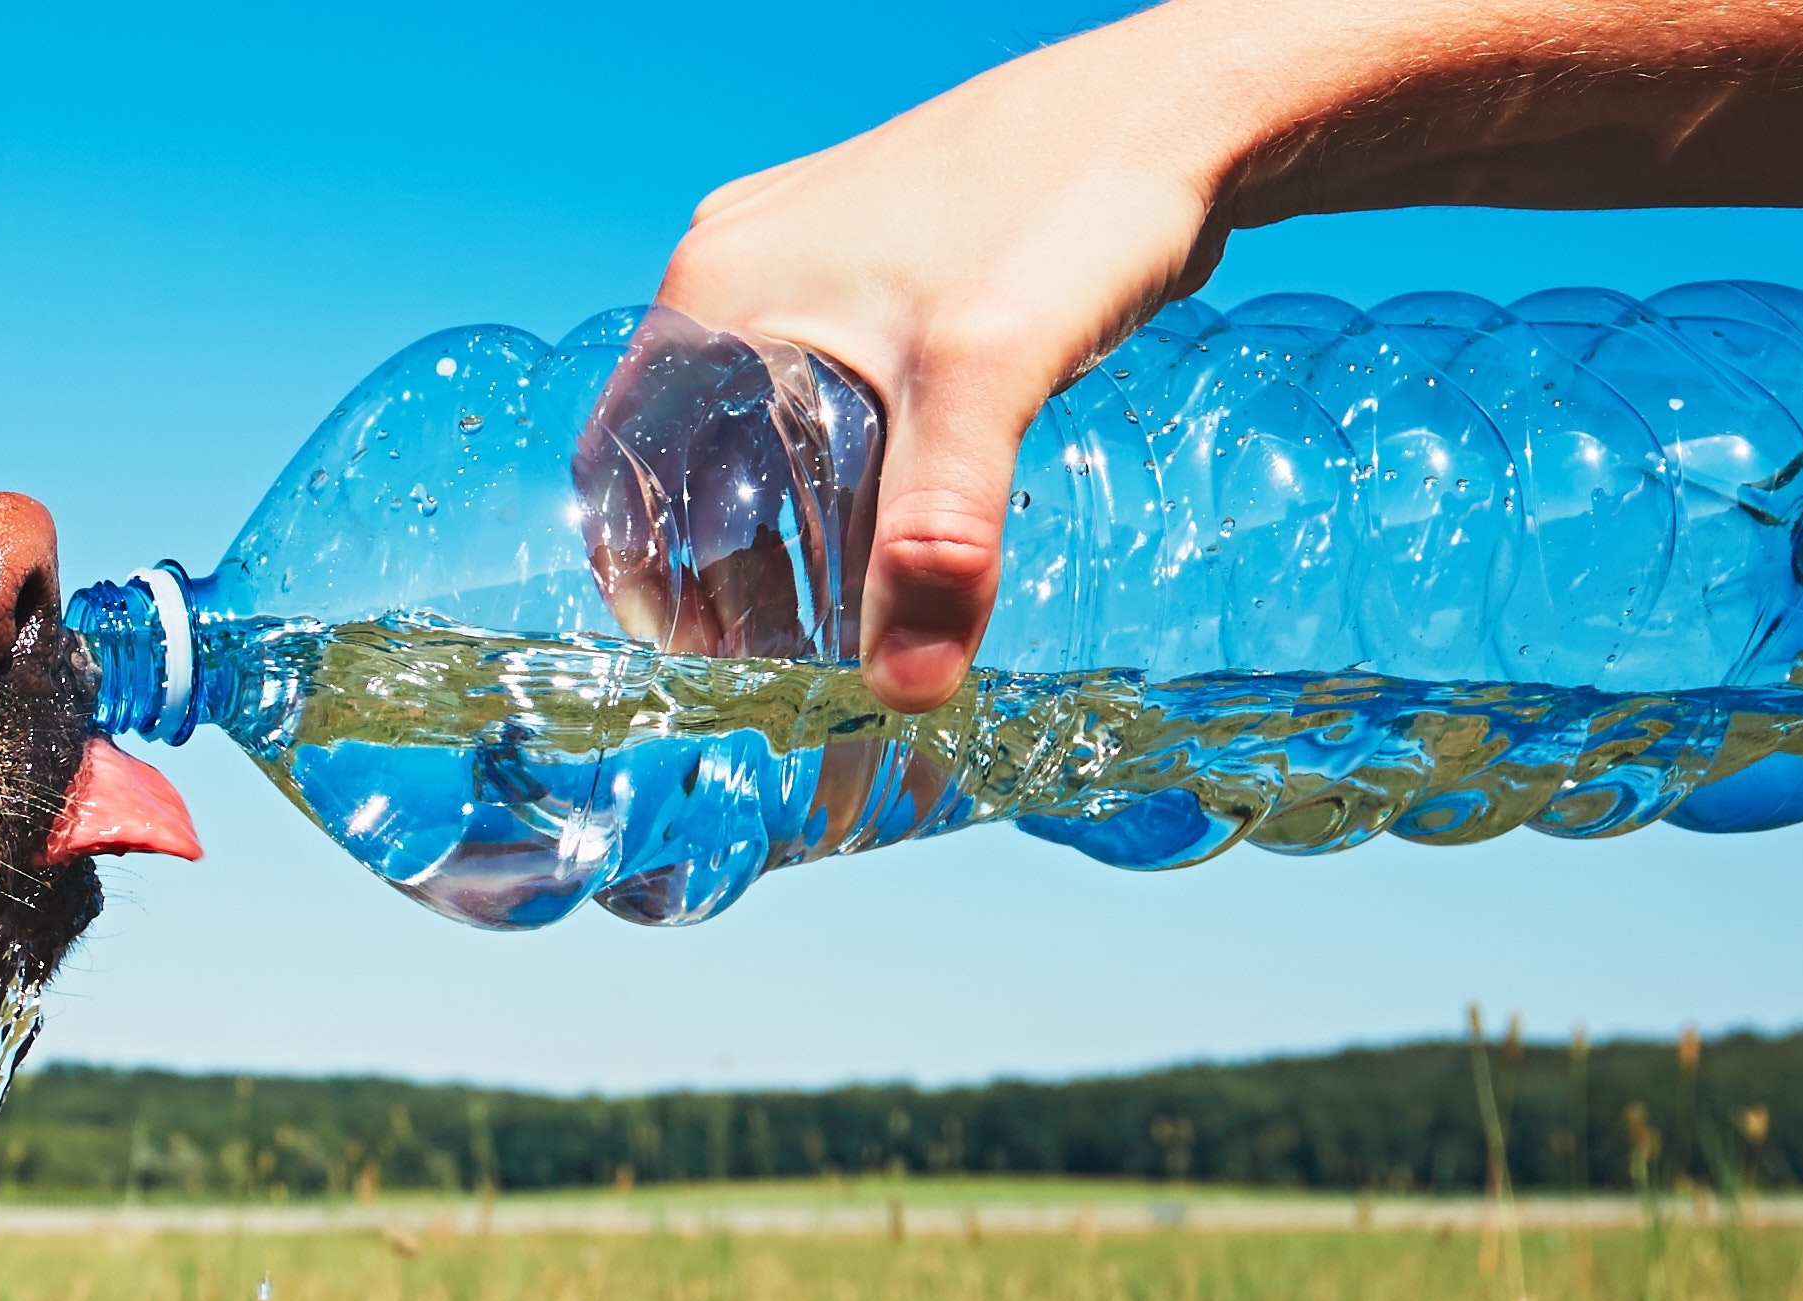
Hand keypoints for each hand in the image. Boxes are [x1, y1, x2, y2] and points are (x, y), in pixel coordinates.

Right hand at [652, 22, 1244, 708]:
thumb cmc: (1071, 203)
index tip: (698, 662)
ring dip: (786, 521)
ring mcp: (805, 260)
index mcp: (717, 291)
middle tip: (781, 657)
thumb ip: (938, 539)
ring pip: (757, 425)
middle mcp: (740, 269)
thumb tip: (906, 691)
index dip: (644, 575)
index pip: (622, 464)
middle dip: (724, 565)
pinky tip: (895, 520)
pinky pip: (818, 390)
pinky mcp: (871, 265)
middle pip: (688, 454)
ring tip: (839, 611)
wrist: (1180, 107)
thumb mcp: (989, 382)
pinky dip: (838, 469)